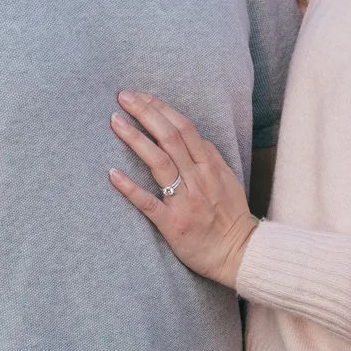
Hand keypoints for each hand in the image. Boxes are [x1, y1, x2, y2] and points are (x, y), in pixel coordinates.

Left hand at [108, 90, 258, 288]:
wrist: (238, 254)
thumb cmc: (231, 217)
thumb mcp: (228, 180)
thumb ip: (211, 157)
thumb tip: (194, 137)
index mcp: (210, 166)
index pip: (184, 128)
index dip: (161, 109)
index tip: (142, 96)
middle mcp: (198, 179)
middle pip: (169, 138)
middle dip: (145, 113)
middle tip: (123, 97)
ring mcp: (184, 201)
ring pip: (159, 163)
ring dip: (135, 139)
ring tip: (115, 121)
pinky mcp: (172, 224)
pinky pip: (149, 203)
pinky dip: (130, 188)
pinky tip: (112, 173)